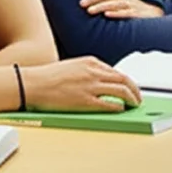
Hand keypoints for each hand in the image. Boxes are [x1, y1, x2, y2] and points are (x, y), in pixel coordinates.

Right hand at [22, 57, 141, 111]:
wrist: (33, 83)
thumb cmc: (48, 77)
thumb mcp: (72, 67)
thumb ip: (87, 72)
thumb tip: (100, 82)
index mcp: (90, 62)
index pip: (116, 72)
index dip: (126, 81)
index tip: (130, 87)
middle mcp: (94, 72)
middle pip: (124, 80)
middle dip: (135, 89)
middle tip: (138, 97)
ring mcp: (91, 86)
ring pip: (121, 91)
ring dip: (132, 98)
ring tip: (134, 105)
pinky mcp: (86, 101)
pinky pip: (110, 104)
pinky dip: (118, 107)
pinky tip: (120, 110)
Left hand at [79, 0, 162, 18]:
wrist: (154, 14)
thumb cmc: (132, 8)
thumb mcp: (120, 1)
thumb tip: (88, 1)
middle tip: (81, 4)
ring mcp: (130, 5)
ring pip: (114, 3)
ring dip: (101, 6)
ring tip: (89, 11)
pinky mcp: (136, 14)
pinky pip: (126, 13)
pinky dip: (116, 13)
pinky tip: (107, 15)